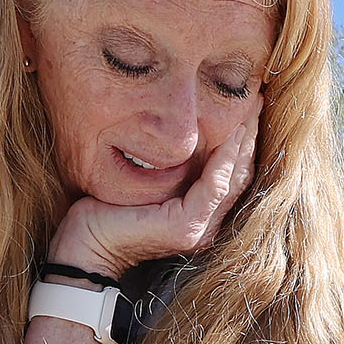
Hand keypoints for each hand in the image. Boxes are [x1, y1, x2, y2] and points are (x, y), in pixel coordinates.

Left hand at [49, 104, 261, 278]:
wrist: (85, 244)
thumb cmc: (105, 211)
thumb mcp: (145, 180)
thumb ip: (169, 166)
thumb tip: (182, 133)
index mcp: (199, 216)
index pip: (233, 175)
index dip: (244, 141)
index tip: (249, 107)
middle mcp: (207, 225)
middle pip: (241, 174)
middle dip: (251, 135)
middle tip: (259, 99)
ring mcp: (200, 228)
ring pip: (235, 178)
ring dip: (245, 140)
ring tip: (252, 107)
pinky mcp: (187, 226)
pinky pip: (215, 186)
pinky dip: (225, 158)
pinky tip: (232, 133)